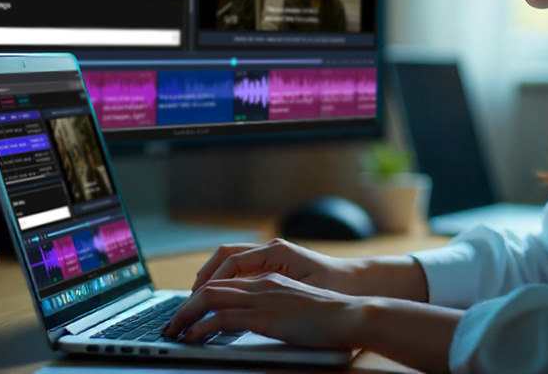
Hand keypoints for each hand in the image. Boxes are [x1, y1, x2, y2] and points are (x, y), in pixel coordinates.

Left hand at [161, 272, 364, 349]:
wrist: (350, 314)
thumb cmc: (331, 317)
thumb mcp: (297, 308)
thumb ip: (276, 309)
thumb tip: (261, 322)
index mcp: (269, 280)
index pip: (226, 282)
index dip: (202, 295)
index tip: (189, 312)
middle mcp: (261, 283)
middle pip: (211, 286)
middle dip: (186, 305)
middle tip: (172, 324)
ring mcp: (261, 298)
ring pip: (210, 298)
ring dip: (186, 315)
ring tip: (173, 331)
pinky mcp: (263, 316)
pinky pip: (222, 318)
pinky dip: (201, 327)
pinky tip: (192, 338)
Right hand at [191, 238, 364, 294]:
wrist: (357, 284)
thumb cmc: (334, 287)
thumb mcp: (299, 292)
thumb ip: (267, 292)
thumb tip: (237, 296)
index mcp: (275, 251)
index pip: (230, 262)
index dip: (209, 281)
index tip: (195, 298)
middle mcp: (272, 249)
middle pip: (225, 256)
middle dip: (205, 276)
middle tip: (190, 298)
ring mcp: (273, 255)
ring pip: (232, 260)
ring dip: (214, 276)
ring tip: (199, 296)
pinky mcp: (276, 265)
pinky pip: (244, 267)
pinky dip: (228, 278)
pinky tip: (223, 294)